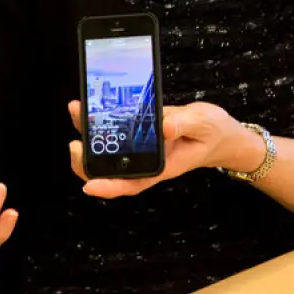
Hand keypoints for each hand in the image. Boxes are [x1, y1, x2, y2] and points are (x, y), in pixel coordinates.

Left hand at [66, 100, 261, 197]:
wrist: (218, 133)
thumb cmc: (213, 133)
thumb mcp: (204, 124)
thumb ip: (184, 124)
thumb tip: (162, 125)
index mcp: (162, 166)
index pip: (132, 182)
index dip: (109, 187)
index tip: (90, 186)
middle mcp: (146, 161)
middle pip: (110, 170)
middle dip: (87, 160)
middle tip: (75, 143)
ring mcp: (140, 148)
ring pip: (107, 151)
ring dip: (88, 135)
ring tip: (77, 111)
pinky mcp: (139, 133)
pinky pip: (115, 133)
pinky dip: (101, 122)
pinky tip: (92, 106)